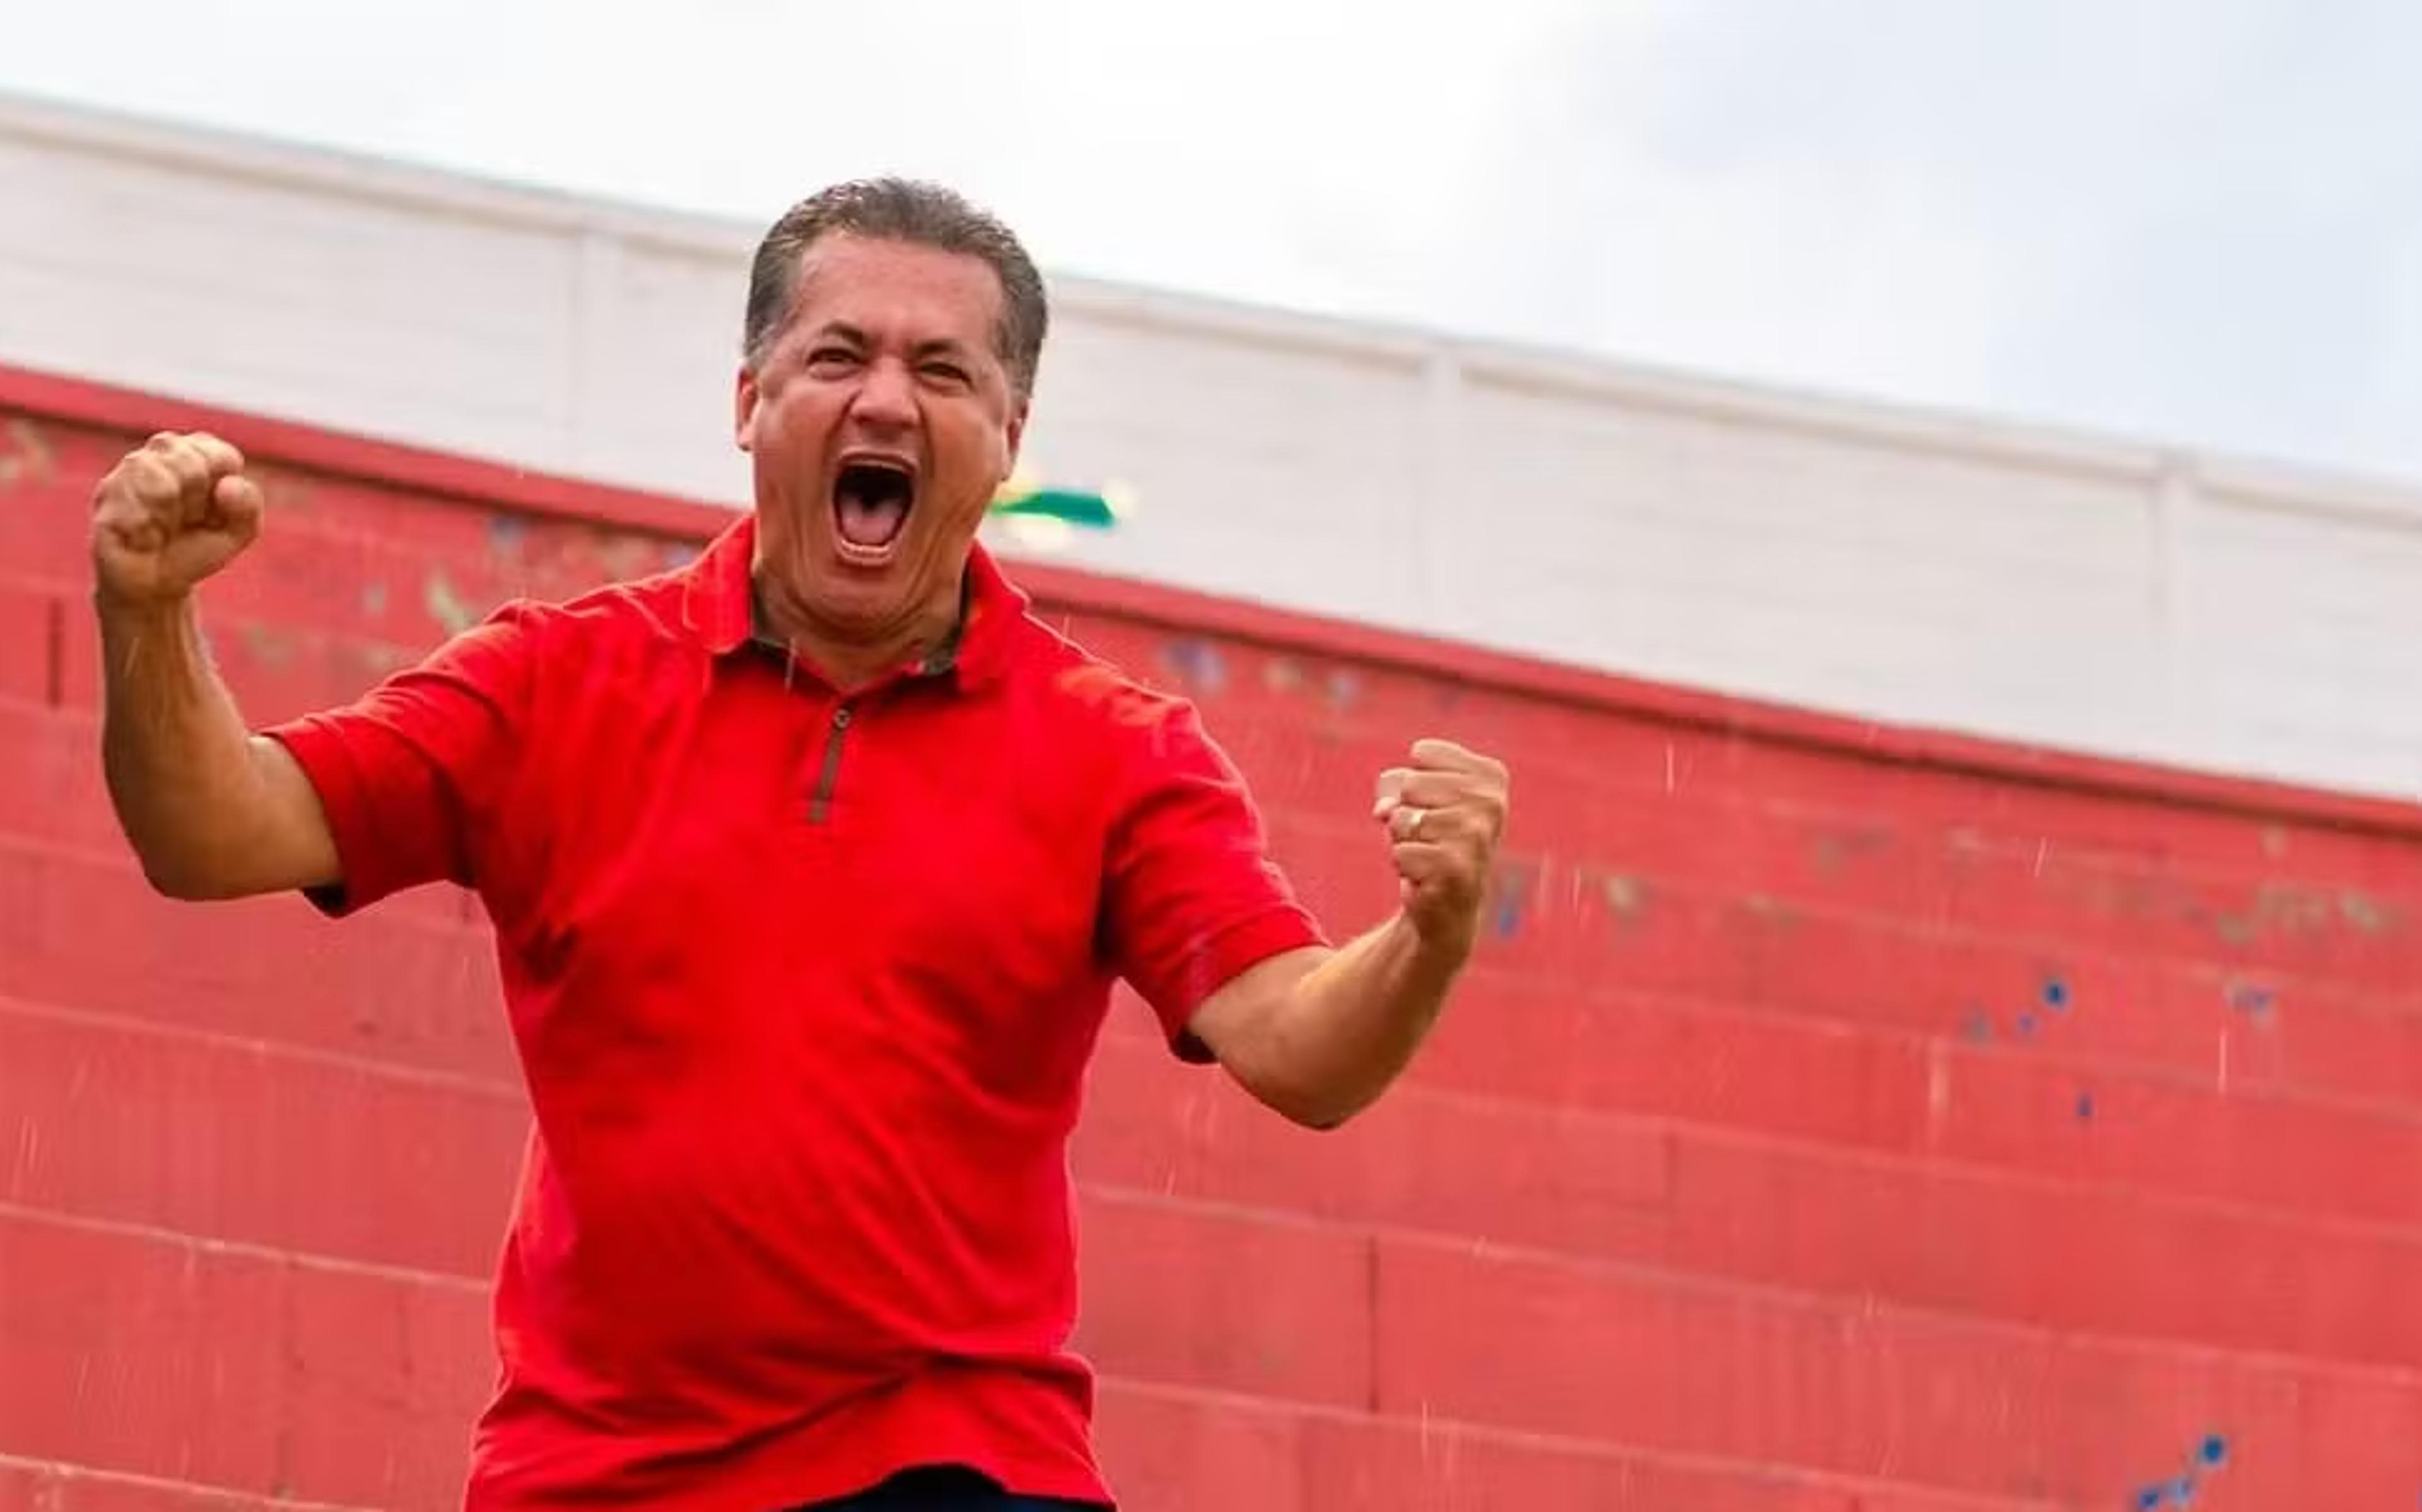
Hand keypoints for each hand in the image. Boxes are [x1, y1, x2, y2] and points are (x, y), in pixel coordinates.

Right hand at [90, 432, 264, 607]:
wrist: (156, 587)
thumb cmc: (195, 548)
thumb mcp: (238, 531)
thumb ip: (247, 505)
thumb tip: (228, 485)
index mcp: (189, 452)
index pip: (221, 456)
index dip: (224, 493)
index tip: (211, 510)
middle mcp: (151, 456)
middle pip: (190, 463)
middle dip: (198, 503)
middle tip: (185, 522)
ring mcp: (121, 478)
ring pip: (160, 483)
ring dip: (172, 517)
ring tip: (162, 529)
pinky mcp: (103, 506)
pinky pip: (136, 513)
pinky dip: (149, 535)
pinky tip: (142, 540)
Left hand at [1373, 738, 1510, 954]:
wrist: (1449, 903)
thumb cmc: (1431, 837)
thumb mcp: (1413, 796)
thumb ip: (1393, 785)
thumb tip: (1385, 811)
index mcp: (1491, 776)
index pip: (1423, 752)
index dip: (1412, 780)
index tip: (1435, 804)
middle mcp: (1492, 803)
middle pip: (1410, 784)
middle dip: (1406, 811)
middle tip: (1428, 835)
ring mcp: (1476, 837)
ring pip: (1402, 819)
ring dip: (1403, 840)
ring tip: (1426, 853)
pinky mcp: (1455, 869)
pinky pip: (1400, 851)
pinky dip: (1403, 864)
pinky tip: (1425, 875)